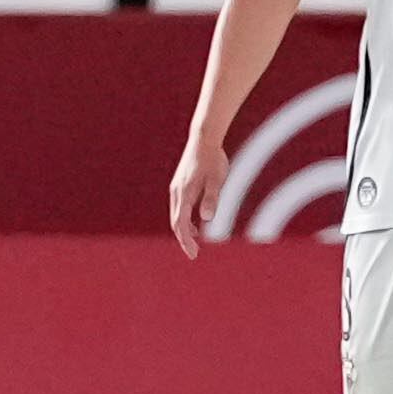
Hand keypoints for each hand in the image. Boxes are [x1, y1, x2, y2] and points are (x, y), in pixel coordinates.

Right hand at [168, 137, 227, 258]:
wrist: (203, 138)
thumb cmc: (212, 159)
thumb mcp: (216, 180)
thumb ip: (211, 199)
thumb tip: (206, 219)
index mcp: (184, 194)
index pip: (181, 224)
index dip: (186, 241)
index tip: (193, 254)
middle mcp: (176, 192)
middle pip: (175, 222)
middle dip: (184, 239)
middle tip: (193, 254)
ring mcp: (176, 188)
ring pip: (176, 215)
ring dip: (184, 230)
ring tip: (196, 243)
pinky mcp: (180, 184)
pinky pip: (179, 207)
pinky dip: (185, 219)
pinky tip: (196, 223)